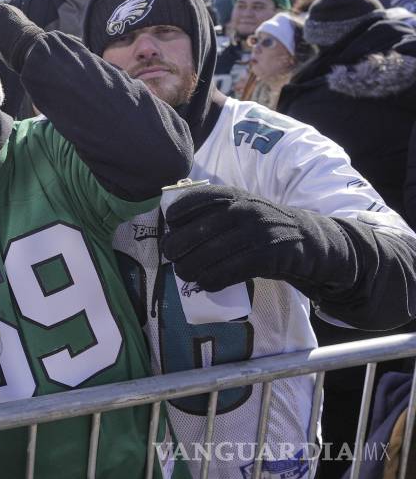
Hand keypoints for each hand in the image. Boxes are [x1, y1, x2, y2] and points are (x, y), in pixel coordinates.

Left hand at [163, 184, 346, 292]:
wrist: (308, 239)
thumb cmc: (262, 226)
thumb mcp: (241, 209)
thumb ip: (214, 214)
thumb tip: (175, 234)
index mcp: (233, 195)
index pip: (195, 199)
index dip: (177, 214)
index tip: (170, 226)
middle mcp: (243, 209)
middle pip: (197, 232)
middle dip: (177, 247)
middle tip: (172, 257)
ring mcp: (256, 232)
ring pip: (210, 254)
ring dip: (190, 268)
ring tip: (185, 273)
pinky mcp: (267, 256)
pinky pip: (229, 271)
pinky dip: (212, 280)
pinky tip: (207, 283)